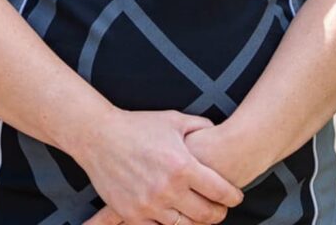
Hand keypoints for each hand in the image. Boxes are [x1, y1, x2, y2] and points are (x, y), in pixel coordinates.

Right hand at [77, 109, 243, 224]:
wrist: (100, 136)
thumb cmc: (139, 126)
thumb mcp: (174, 120)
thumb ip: (200, 127)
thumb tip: (218, 134)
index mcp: (182, 165)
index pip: (220, 190)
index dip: (233, 196)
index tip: (236, 196)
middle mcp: (169, 188)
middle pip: (206, 214)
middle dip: (219, 213)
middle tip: (220, 208)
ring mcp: (150, 205)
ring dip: (196, 221)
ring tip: (199, 213)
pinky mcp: (133, 214)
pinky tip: (175, 216)